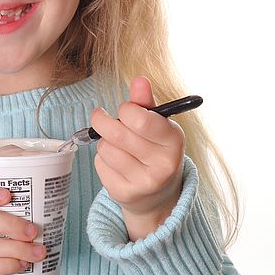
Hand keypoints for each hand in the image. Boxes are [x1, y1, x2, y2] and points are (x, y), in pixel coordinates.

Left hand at [91, 76, 184, 240]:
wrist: (158, 195)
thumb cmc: (155, 148)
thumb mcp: (157, 124)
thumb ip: (145, 102)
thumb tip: (139, 79)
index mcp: (174, 141)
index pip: (141, 120)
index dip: (126, 109)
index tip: (125, 109)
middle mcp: (163, 165)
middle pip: (117, 134)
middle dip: (103, 121)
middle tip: (99, 116)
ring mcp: (144, 183)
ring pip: (105, 148)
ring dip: (104, 141)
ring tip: (116, 144)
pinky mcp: (124, 194)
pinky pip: (100, 164)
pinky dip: (102, 159)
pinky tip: (116, 163)